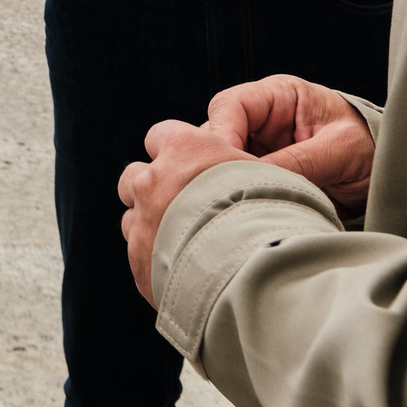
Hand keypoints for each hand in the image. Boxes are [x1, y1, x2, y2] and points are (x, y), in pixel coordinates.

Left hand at [117, 120, 254, 304]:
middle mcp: (153, 180)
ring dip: (151, 226)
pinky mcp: (140, 263)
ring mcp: (141, 222)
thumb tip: (257, 172)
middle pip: (135, 176)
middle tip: (181, 207)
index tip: (190, 167)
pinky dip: (157, 261)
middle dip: (152, 189)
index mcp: (184, 149)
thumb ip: (246, 168)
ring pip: (132, 218)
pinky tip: (185, 271)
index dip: (175, 152)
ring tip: (185, 243)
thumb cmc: (273, 216)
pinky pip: (140, 256)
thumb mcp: (270, 175)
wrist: (256, 270)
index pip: (160, 135)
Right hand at [205, 74, 374, 215]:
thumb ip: (302, 160)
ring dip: (225, 183)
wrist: (392, 173)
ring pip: (219, 162)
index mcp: (280, 96)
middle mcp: (261, 120)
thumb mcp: (342, 150)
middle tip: (230, 191)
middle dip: (218, 162)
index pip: (231, 105)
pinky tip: (243, 212)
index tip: (226, 165)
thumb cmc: (371, 148)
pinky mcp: (259, 175)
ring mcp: (258, 148)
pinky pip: (234, 183)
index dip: (222, 134)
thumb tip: (259, 176)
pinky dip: (234, 197)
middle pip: (216, 134)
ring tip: (239, 205)